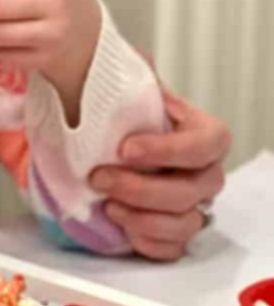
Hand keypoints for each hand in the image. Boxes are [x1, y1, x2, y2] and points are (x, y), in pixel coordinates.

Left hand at [89, 85, 229, 260]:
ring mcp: (190, 206)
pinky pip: (171, 249)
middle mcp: (203, 173)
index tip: (125, 148)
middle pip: (194, 189)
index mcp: (200, 133)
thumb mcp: (120, 93)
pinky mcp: (170, 234)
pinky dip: (145, 241)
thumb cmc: (116, 121)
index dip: (171, 149)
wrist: (95, 150)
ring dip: (143, 217)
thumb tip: (132, 56)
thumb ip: (127, 77)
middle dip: (143, 187)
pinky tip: (120, 226)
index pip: (210, 142)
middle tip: (100, 177)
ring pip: (185, 223)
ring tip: (108, 205)